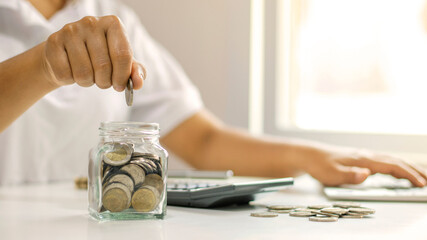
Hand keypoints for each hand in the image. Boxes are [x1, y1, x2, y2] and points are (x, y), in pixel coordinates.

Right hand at [41, 15, 144, 90]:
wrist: (67, 56)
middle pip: (103, 66)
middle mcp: (91, 22)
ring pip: (84, 72)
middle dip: (105, 82)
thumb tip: (138, 83)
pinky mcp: (53, 42)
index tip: (120, 86)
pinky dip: (70, 80)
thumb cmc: (100, 59)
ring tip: (88, 75)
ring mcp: (70, 30)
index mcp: (113, 24)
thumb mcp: (122, 64)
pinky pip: (65, 74)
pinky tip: (71, 71)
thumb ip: (135, 72)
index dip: (122, 76)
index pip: (123, 55)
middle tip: (102, 81)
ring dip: (87, 82)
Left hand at [304, 147, 426, 186]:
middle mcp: (366, 156)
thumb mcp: (332, 174)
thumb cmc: (320, 166)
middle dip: (414, 170)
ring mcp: (364, 156)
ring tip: (421, 175)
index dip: (408, 175)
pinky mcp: (361, 159)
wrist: (310, 156)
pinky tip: (399, 171)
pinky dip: (397, 166)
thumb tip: (366, 175)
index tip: (421, 184)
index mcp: (363, 160)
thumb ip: (350, 176)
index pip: (391, 166)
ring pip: (392, 160)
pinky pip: (385, 161)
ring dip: (408, 167)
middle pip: (396, 162)